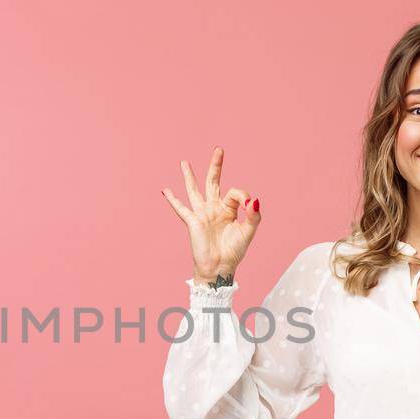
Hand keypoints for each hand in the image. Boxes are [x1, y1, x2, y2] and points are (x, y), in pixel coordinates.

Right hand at [161, 146, 260, 284]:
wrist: (219, 268)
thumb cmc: (234, 252)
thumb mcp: (248, 232)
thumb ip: (253, 216)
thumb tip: (254, 200)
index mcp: (229, 210)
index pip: (235, 192)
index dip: (242, 195)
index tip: (248, 205)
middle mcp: (214, 208)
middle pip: (213, 182)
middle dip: (216, 166)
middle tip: (219, 149)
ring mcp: (202, 214)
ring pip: (195, 190)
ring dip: (189, 176)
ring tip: (183, 162)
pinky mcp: (192, 222)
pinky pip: (181, 208)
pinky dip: (173, 199)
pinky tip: (165, 190)